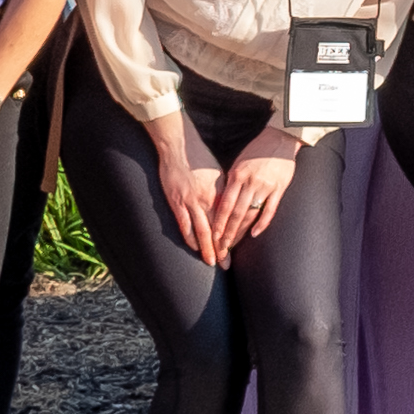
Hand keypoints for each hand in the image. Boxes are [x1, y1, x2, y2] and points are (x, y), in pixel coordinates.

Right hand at [158, 119, 231, 262]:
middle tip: (226, 265)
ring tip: (212, 262)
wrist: (179, 148)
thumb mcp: (218, 175)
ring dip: (207, 248)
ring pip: (202, 231)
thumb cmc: (199, 160)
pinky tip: (194, 248)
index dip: (233, 236)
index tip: (237, 249)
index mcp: (220, 192)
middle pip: (217, 229)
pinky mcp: (176, 202)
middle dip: (222, 249)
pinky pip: (185, 225)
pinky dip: (190, 238)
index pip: (229, 220)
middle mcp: (208, 199)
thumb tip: (231, 207)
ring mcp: (191, 202)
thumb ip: (224, 192)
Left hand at [208, 129, 299, 256]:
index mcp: (237, 176)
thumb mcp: (239, 163)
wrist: (281, 138)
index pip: (224, 205)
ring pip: (250, 214)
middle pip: (235, 213)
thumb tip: (220, 202)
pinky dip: (262, 223)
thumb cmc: (257, 150)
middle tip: (220, 249)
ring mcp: (265, 186)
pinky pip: (270, 209)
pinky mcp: (280, 187)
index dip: (218, 223)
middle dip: (226, 233)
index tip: (212, 238)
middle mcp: (250, 182)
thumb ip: (231, 182)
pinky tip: (254, 233)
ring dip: (240, 232)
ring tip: (232, 245)